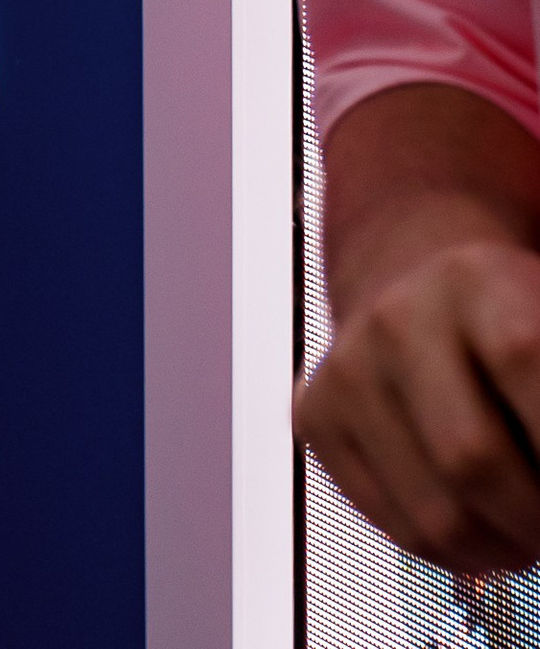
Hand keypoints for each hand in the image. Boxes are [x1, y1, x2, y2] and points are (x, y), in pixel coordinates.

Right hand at [298, 242, 539, 572]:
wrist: (418, 289)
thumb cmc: (510, 326)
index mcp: (473, 280)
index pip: (523, 359)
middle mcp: (397, 318)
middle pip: (472, 459)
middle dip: (534, 517)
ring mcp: (348, 370)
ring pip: (439, 519)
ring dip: (503, 548)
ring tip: (527, 528)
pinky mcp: (317, 417)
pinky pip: (401, 533)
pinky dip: (461, 555)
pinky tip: (483, 523)